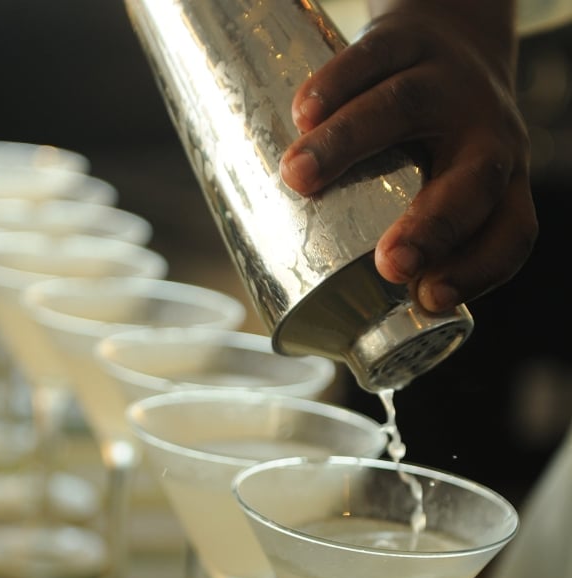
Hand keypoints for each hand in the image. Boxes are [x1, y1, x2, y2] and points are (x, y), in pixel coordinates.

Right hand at [280, 2, 537, 311]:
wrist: (451, 35)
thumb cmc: (438, 143)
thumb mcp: (446, 191)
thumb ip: (414, 240)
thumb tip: (351, 309)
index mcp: (503, 186)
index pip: (511, 235)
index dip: (479, 271)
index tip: (427, 299)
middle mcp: (486, 135)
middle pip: (473, 180)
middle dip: (432, 226)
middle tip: (386, 264)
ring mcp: (448, 83)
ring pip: (405, 107)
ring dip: (349, 145)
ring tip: (298, 178)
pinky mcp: (407, 39)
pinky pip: (373, 56)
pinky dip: (334, 85)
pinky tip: (303, 114)